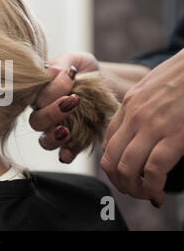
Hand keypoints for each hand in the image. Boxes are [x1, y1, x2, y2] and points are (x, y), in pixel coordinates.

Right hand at [29, 51, 99, 162]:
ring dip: (53, 138)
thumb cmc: (85, 69)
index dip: (51, 90)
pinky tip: (68, 154)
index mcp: (40, 93)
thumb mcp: (75, 59)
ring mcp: (57, 129)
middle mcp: (44, 113)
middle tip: (73, 102)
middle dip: (52, 114)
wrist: (107, 83)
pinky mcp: (74, 142)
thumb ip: (62, 62)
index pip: (37, 96)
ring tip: (66, 131)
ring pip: (45, 140)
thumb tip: (51, 70)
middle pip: (36, 121)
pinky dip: (65, 155)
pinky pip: (64, 153)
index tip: (72, 77)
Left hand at [100, 49, 183, 207]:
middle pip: (110, 159)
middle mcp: (134, 116)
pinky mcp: (175, 134)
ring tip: (145, 195)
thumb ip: (142, 107)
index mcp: (129, 105)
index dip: (112, 164)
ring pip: (126, 168)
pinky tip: (157, 194)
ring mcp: (152, 125)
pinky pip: (154, 169)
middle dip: (118, 182)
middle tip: (133, 191)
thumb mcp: (153, 87)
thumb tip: (141, 131)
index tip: (124, 175)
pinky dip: (153, 188)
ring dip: (133, 189)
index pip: (108, 142)